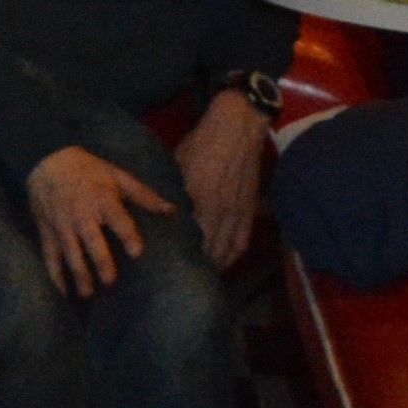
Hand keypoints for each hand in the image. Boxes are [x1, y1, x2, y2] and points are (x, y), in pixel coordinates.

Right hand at [28, 145, 176, 295]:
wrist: (45, 161)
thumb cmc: (87, 170)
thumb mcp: (117, 176)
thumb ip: (144, 195)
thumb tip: (172, 210)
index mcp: (102, 200)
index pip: (118, 220)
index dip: (127, 235)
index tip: (136, 252)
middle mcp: (81, 215)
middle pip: (92, 241)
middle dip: (100, 262)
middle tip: (110, 282)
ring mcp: (61, 226)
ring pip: (71, 253)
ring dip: (79, 274)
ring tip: (88, 294)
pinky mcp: (47, 232)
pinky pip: (50, 257)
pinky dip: (55, 276)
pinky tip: (63, 292)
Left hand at [173, 91, 269, 266]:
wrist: (238, 127)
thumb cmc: (201, 143)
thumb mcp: (176, 165)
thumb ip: (169, 191)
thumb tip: (157, 208)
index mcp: (199, 200)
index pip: (186, 237)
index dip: (176, 254)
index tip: (163, 266)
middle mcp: (220, 211)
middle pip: (207, 249)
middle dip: (195, 266)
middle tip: (179, 280)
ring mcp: (237, 211)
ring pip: (226, 249)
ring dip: (215, 265)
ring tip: (200, 278)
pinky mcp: (249, 209)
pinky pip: (242, 240)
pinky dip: (233, 255)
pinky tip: (224, 263)